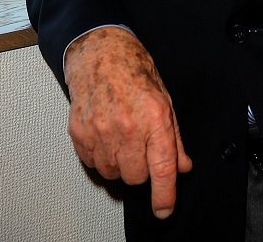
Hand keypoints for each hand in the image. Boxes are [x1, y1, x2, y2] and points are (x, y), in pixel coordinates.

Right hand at [65, 26, 191, 218]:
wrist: (100, 52)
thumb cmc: (134, 69)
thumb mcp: (164, 98)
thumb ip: (174, 137)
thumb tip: (182, 166)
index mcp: (154, 117)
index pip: (162, 168)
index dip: (165, 195)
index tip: (164, 209)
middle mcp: (127, 127)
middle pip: (136, 177)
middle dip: (142, 168)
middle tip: (141, 145)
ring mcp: (101, 131)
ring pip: (114, 174)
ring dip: (121, 163)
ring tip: (122, 135)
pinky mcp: (80, 134)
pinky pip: (93, 163)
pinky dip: (102, 156)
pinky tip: (106, 134)